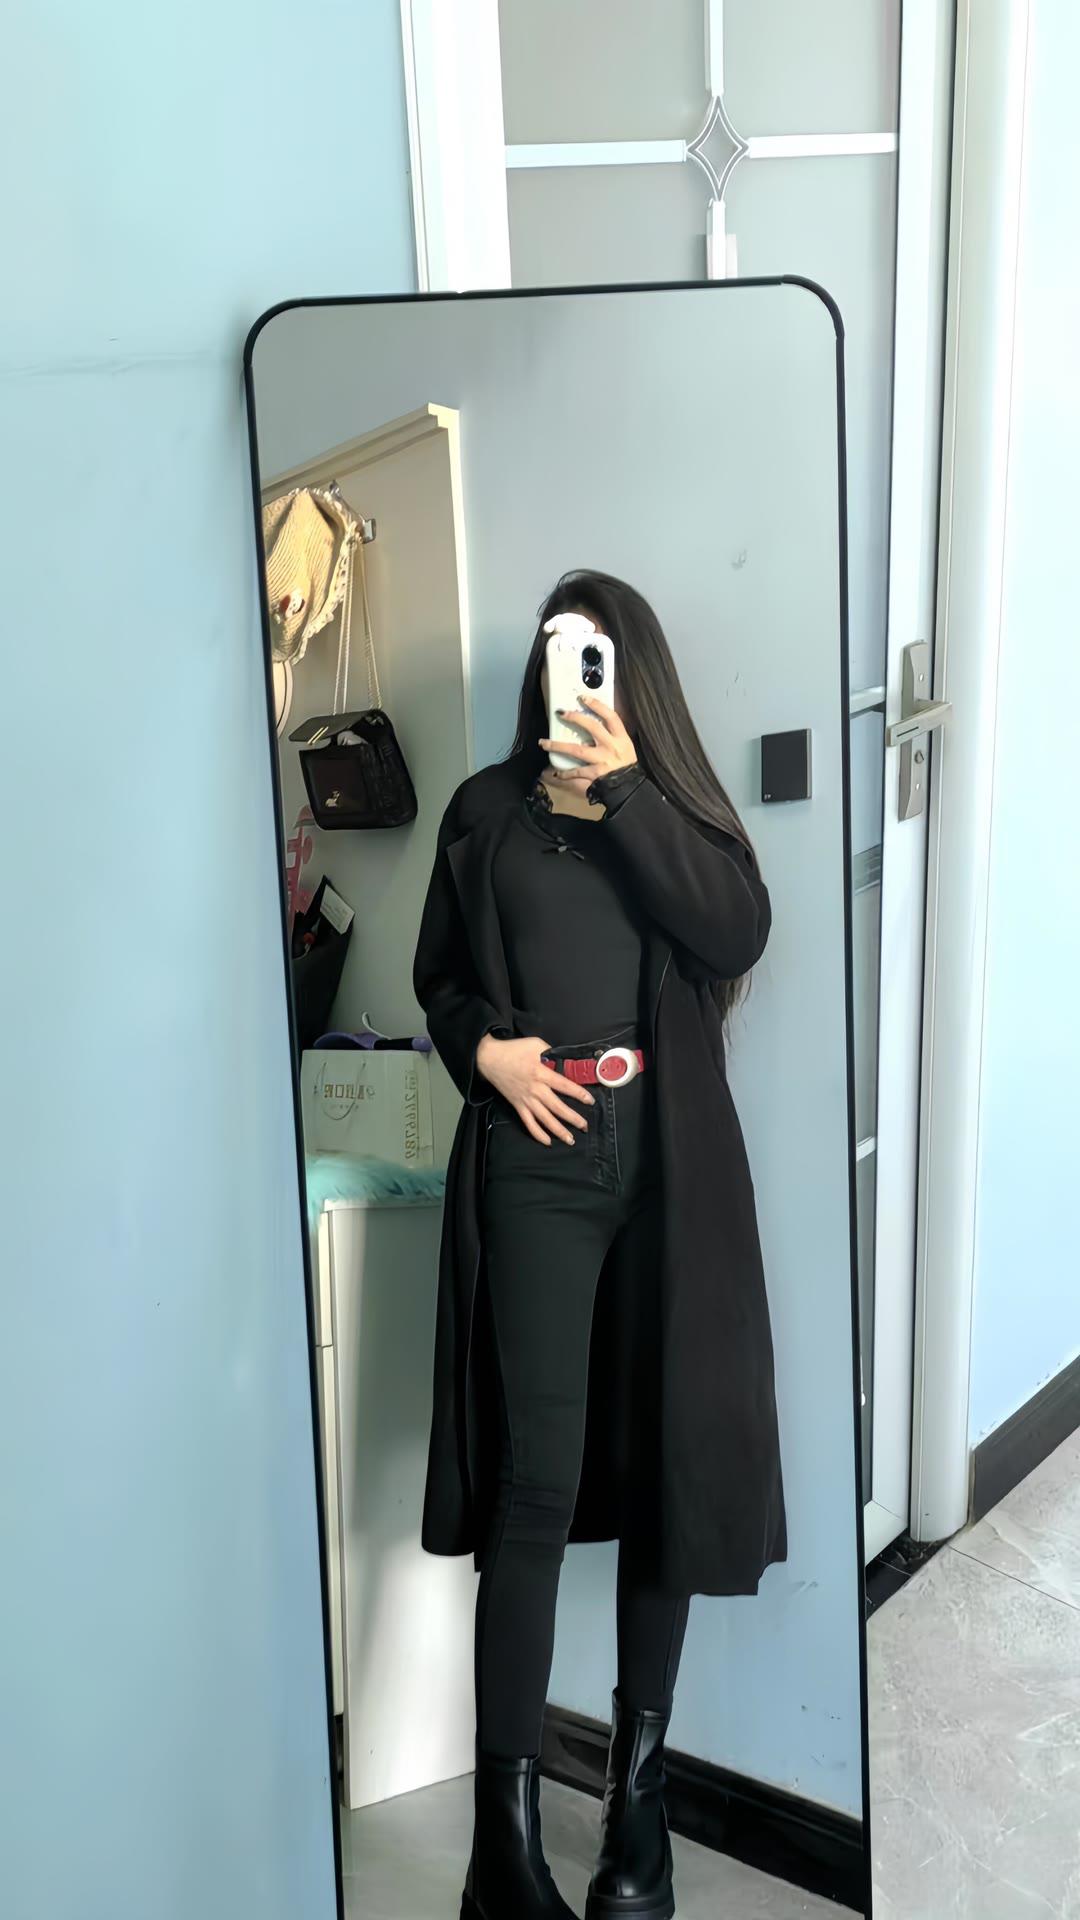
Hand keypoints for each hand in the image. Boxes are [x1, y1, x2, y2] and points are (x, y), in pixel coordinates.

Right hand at [475, 1033, 593, 1144]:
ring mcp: (526, 1100)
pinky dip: (538, 1134)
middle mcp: (535, 1090)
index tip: (590, 1101)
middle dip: (573, 1118)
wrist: (489, 1059)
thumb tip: (563, 1061)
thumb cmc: (514, 1050)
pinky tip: (548, 1142)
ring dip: (559, 1130)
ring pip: (545, 1119)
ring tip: (570, 1139)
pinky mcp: (518, 1106)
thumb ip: (551, 1053)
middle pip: (557, 1107)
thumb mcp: (536, 1044)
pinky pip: (529, 1123)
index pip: (564, 1086)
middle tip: (585, 1126)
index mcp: (541, 1073)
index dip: (578, 1094)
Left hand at [539, 694, 637, 794]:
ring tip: (544, 743)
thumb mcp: (626, 746)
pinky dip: (565, 772)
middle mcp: (611, 746)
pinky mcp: (595, 774)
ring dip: (558, 746)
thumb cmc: (627, 766)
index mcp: (621, 738)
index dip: (597, 705)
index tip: (583, 698)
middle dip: (575, 718)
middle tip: (561, 713)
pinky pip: (576, 771)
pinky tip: (556, 772)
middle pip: (592, 727)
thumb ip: (612, 735)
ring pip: (577, 750)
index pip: (611, 716)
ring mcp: (602, 760)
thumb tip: (595, 722)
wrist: (630, 787)